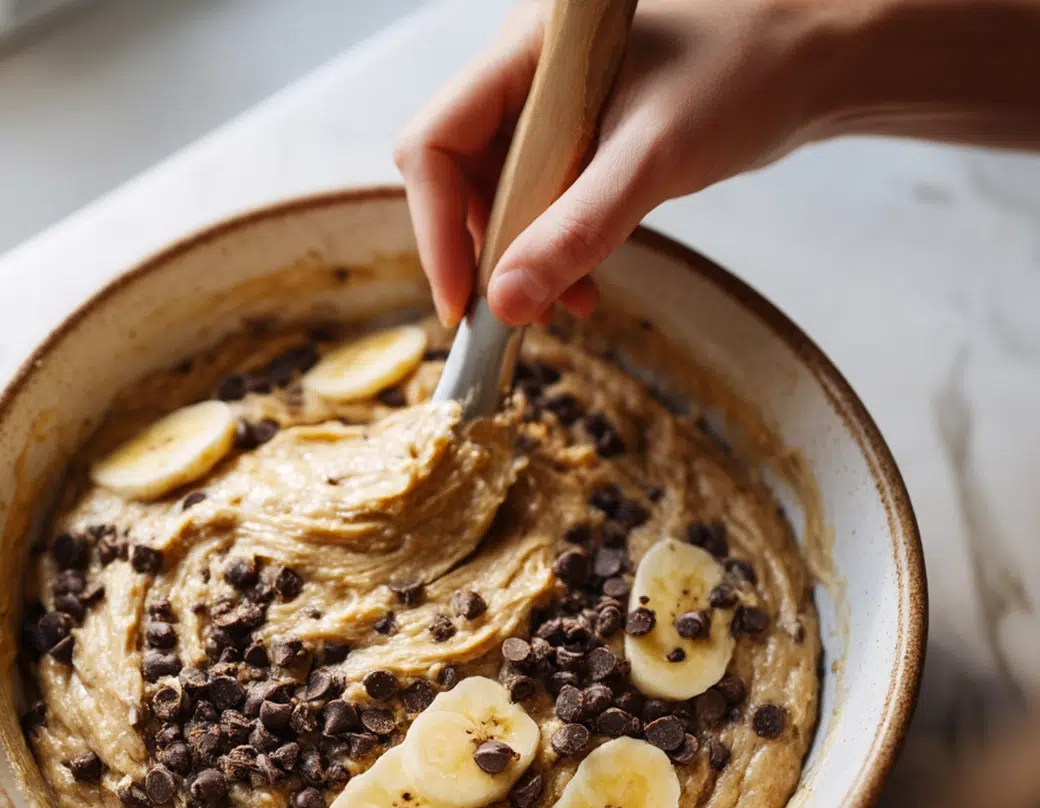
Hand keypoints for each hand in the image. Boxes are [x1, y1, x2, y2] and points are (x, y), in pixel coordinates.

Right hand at [395, 0, 1039, 327]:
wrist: (814, 62)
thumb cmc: (745, 76)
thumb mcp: (654, 158)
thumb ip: (576, 229)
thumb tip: (504, 304)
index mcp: (525, 52)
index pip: (435, 144)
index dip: (435, 228)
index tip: (465, 302)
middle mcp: (525, 77)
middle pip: (458, 178)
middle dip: (486, 252)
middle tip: (516, 314)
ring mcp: (550, 110)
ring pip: (499, 199)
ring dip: (523, 262)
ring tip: (566, 304)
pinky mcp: (579, 139)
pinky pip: (540, 204)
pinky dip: (553, 251)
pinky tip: (582, 283)